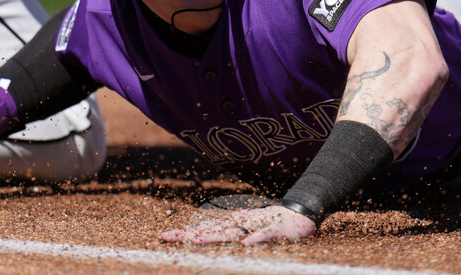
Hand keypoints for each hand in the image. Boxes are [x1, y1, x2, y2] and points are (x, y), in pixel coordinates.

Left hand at [158, 205, 316, 245]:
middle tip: (167, 237)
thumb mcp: (244, 228)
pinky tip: (245, 245)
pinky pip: (264, 236)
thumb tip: (201, 235)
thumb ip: (225, 232)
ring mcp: (256, 226)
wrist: (299, 214)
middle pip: (210, 229)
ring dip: (215, 236)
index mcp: (233, 224)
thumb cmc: (268, 223)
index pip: (204, 228)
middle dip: (188, 234)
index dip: (183, 233)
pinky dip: (255, 239)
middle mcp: (240, 223)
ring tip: (196, 239)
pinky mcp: (274, 231)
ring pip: (233, 231)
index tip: (162, 236)